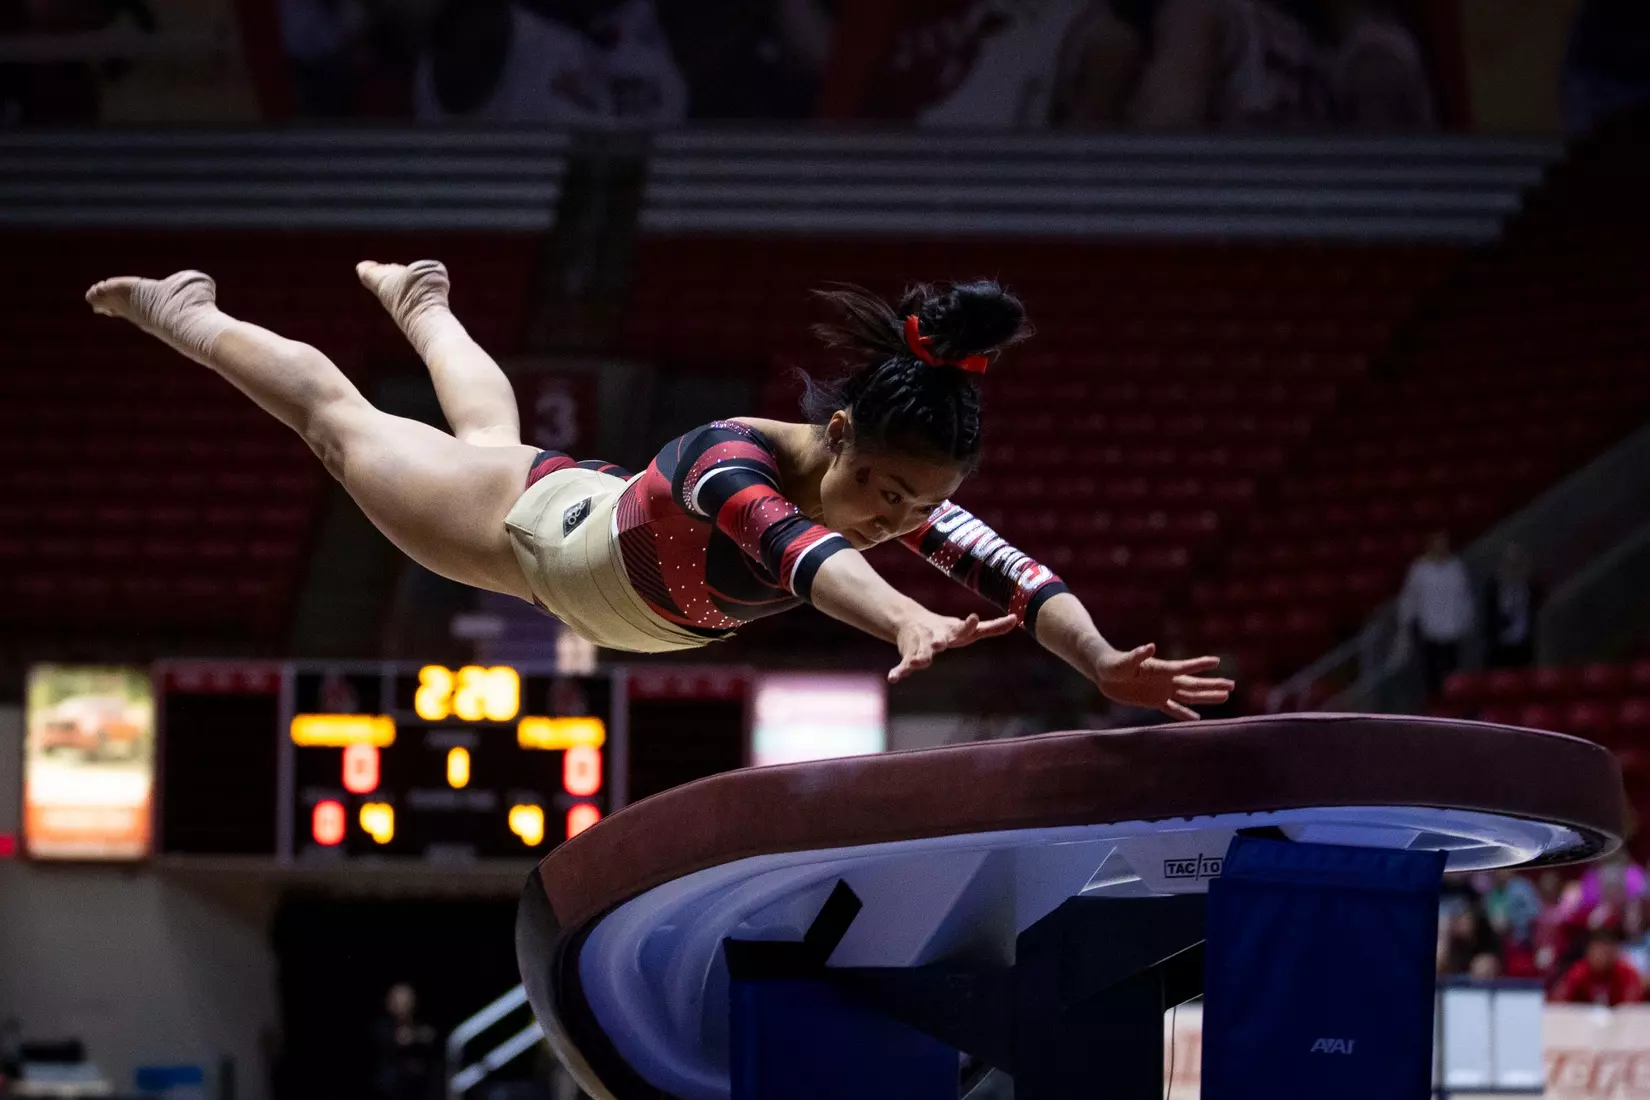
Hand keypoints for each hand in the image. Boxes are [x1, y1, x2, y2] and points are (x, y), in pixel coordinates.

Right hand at [889, 611, 1019, 683]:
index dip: (969, 624)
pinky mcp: (908, 655)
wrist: (911, 620)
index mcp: (953, 631)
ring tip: (916, 663)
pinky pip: (903, 665)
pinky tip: (893, 678)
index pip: (964, 628)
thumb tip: (1016, 619)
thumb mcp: (968, 629)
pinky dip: (898, 672)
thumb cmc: (947, 629)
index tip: (973, 617)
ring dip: (918, 657)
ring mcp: (921, 645)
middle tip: (938, 644)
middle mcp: (936, 636)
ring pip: (920, 652)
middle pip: (938, 640)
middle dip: (938, 642)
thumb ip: (992, 627)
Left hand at [1093, 643, 1233, 720]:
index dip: (1200, 665)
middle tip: (1232, 685)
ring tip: (1225, 697)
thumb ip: (1137, 655)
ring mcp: (1161, 690)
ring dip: (1206, 697)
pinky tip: (1197, 718)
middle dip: (1213, 685)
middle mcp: (1165, 680)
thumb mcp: (1124, 661)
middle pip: (1194, 684)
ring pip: (1189, 696)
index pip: (1184, 668)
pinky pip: (1173, 709)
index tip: (1217, 661)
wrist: (1104, 672)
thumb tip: (1150, 646)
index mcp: (1160, 669)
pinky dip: (1185, 714)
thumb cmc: (1113, 664)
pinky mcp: (1154, 701)